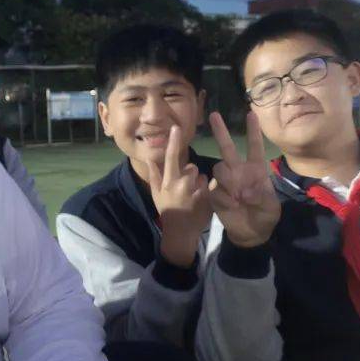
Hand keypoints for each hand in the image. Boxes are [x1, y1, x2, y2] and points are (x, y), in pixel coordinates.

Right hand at [146, 125, 211, 267]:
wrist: (180, 233)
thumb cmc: (167, 211)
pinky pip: (211, 186)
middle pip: (192, 167)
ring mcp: (196, 191)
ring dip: (200, 183)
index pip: (171, 157)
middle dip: (191, 174)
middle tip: (187, 187)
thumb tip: (148, 158)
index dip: (173, 142)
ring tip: (194, 196)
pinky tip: (203, 199)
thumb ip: (154, 175)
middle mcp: (182, 184)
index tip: (176, 128)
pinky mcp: (208, 198)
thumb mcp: (156, 194)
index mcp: (169, 181)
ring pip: (202, 177)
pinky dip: (209, 191)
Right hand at [207, 112, 280, 247]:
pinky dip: (225, 198)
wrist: (252, 234)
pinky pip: (216, 190)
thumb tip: (243, 193)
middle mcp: (239, 171)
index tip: (251, 113)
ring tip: (238, 198)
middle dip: (221, 131)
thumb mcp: (270, 207)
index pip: (255, 147)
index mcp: (256, 169)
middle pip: (228, 148)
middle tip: (214, 115)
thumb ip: (260, 197)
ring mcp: (226, 182)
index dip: (253, 131)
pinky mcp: (215, 194)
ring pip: (220, 168)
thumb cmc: (265, 216)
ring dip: (228, 181)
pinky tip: (232, 207)